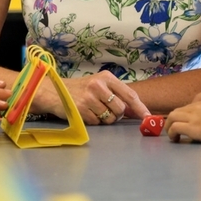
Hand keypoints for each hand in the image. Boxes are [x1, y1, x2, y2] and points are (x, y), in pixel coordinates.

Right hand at [36, 71, 150, 124]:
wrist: (53, 91)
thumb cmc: (79, 89)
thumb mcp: (98, 86)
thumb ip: (117, 95)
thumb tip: (136, 111)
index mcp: (106, 77)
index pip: (129, 94)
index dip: (140, 108)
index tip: (148, 117)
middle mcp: (98, 86)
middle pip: (120, 109)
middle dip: (116, 114)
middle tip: (106, 110)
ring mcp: (89, 98)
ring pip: (109, 118)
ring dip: (104, 118)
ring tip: (92, 109)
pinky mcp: (80, 109)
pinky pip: (97, 122)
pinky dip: (93, 120)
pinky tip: (84, 112)